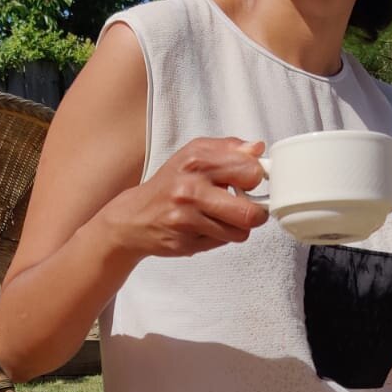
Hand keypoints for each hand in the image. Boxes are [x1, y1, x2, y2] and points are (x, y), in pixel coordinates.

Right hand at [100, 137, 268, 259]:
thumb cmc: (169, 185)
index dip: (256, 178)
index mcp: (196, 160)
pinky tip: (206, 227)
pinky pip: (222, 243)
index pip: (250, 171)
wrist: (133, 217)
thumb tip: (257, 149)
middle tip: (246, 206)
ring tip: (221, 217)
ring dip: (236, 226)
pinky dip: (220, 237)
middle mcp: (190, 188)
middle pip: (250, 212)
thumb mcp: (194, 156)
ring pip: (240, 231)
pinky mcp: (185, 242)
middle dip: (255, 212)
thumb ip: (229, 149)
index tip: (250, 181)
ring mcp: (187, 218)